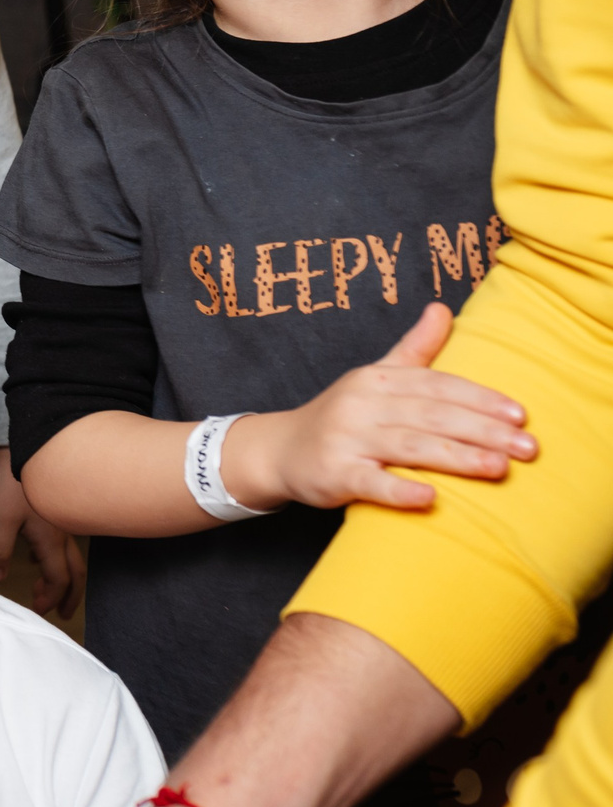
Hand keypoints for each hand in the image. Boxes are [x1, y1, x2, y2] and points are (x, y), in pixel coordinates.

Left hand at [0, 447, 85, 618]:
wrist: (29, 444)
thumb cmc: (12, 481)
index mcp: (50, 540)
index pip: (58, 579)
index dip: (50, 598)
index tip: (38, 610)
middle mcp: (63, 533)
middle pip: (75, 572)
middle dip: (70, 595)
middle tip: (63, 613)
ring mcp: (64, 520)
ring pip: (71, 555)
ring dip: (62, 575)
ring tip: (47, 586)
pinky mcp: (58, 506)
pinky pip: (63, 538)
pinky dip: (54, 553)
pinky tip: (35, 551)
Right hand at [227, 304, 532, 511]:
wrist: (279, 450)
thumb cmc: (342, 417)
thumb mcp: (375, 378)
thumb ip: (415, 348)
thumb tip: (442, 307)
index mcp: (377, 379)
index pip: (438, 385)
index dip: (480, 398)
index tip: (521, 415)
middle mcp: (361, 404)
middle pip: (431, 414)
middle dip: (483, 430)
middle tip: (527, 448)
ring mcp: (346, 439)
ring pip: (409, 446)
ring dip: (458, 457)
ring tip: (499, 468)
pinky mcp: (334, 473)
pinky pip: (370, 483)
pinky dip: (400, 490)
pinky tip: (431, 499)